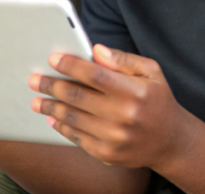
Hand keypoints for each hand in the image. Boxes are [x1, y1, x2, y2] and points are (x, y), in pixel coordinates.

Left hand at [29, 44, 193, 168]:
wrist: (170, 141)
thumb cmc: (158, 101)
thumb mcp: (151, 72)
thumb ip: (123, 60)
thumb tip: (96, 50)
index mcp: (135, 91)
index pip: (95, 75)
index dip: (71, 65)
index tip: (53, 59)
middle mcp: (124, 115)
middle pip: (78, 96)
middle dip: (52, 86)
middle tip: (35, 80)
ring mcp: (114, 137)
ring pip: (73, 118)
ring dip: (50, 107)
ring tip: (37, 99)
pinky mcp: (107, 153)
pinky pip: (77, 137)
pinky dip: (61, 126)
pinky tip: (52, 117)